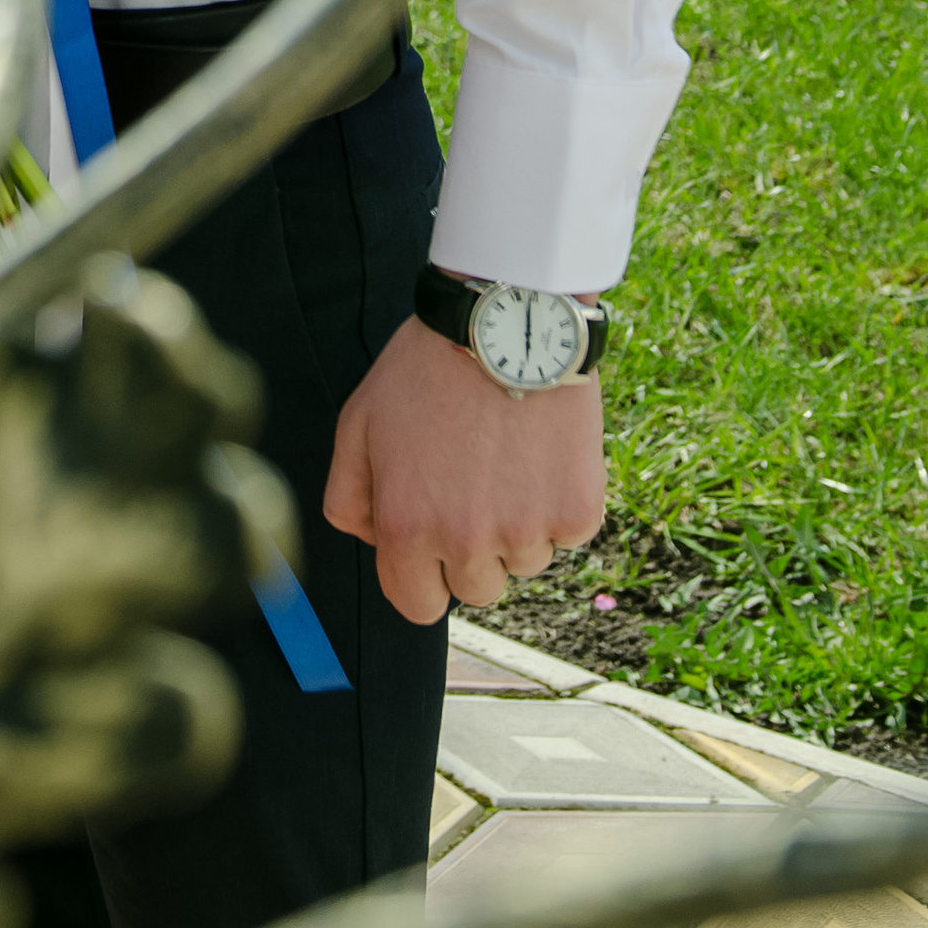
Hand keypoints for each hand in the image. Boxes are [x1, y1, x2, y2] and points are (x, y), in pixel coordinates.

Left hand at [325, 315, 606, 621]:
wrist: (506, 321)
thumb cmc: (427, 368)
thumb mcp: (360, 421)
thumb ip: (349, 494)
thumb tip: (370, 539)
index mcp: (408, 526)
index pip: (416, 605)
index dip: (422, 578)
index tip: (432, 550)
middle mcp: (468, 540)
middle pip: (476, 590)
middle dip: (472, 551)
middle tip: (471, 486)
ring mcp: (527, 530)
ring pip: (525, 562)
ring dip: (517, 525)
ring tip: (505, 457)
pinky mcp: (577, 512)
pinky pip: (566, 534)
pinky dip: (557, 503)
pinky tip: (539, 452)